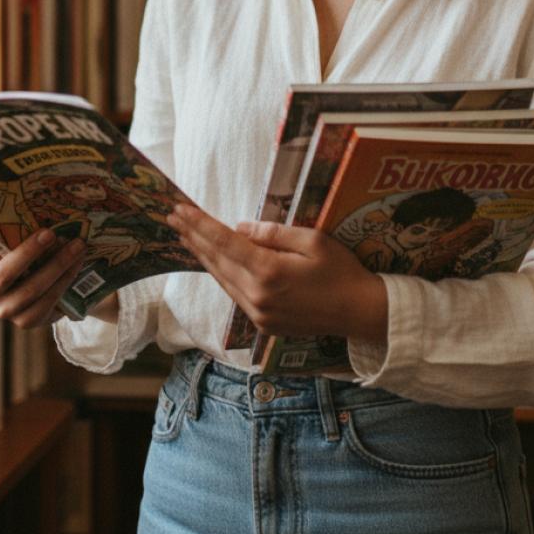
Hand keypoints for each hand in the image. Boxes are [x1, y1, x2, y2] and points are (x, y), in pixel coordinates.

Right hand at [0, 218, 86, 328]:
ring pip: (33, 288)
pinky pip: (48, 300)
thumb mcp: (20, 248)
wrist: (51, 297)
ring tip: (77, 245)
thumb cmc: (34, 262)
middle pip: (6, 274)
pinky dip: (65, 279)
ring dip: (58, 265)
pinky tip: (77, 264)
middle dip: (29, 252)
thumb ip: (18, 232)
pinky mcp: (28, 321)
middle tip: (50, 233)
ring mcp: (7, 309)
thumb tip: (33, 198)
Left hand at [167, 205, 387, 344]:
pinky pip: (234, 294)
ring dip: (202, 256)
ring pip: (222, 280)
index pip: (225, 242)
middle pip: (216, 262)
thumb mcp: (313, 240)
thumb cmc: (341, 271)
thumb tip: (240, 227)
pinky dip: (220, 275)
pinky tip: (212, 262)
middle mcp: (258, 296)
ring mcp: (259, 314)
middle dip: (193, 237)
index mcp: (269, 272)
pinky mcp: (263, 324)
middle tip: (173, 217)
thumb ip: (273, 233)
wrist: (361, 313)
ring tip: (186, 236)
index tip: (180, 209)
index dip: (200, 224)